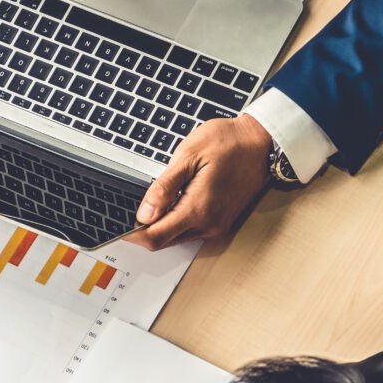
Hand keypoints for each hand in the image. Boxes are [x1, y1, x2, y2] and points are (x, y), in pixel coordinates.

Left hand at [126, 113, 271, 249]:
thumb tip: (143, 214)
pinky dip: (178, 220)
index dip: (133, 234)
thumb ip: (164, 188)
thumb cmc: (229, 142)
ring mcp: (217, 225)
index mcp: (198, 209)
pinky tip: (177, 198)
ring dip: (163, 223)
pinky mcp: (221, 222)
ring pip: (177, 236)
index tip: (120, 226)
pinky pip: (191, 230)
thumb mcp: (188, 155)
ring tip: (160, 196)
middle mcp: (209, 224)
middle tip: (137, 206)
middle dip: (146, 229)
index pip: (156, 237)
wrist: (262, 142)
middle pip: (165, 241)